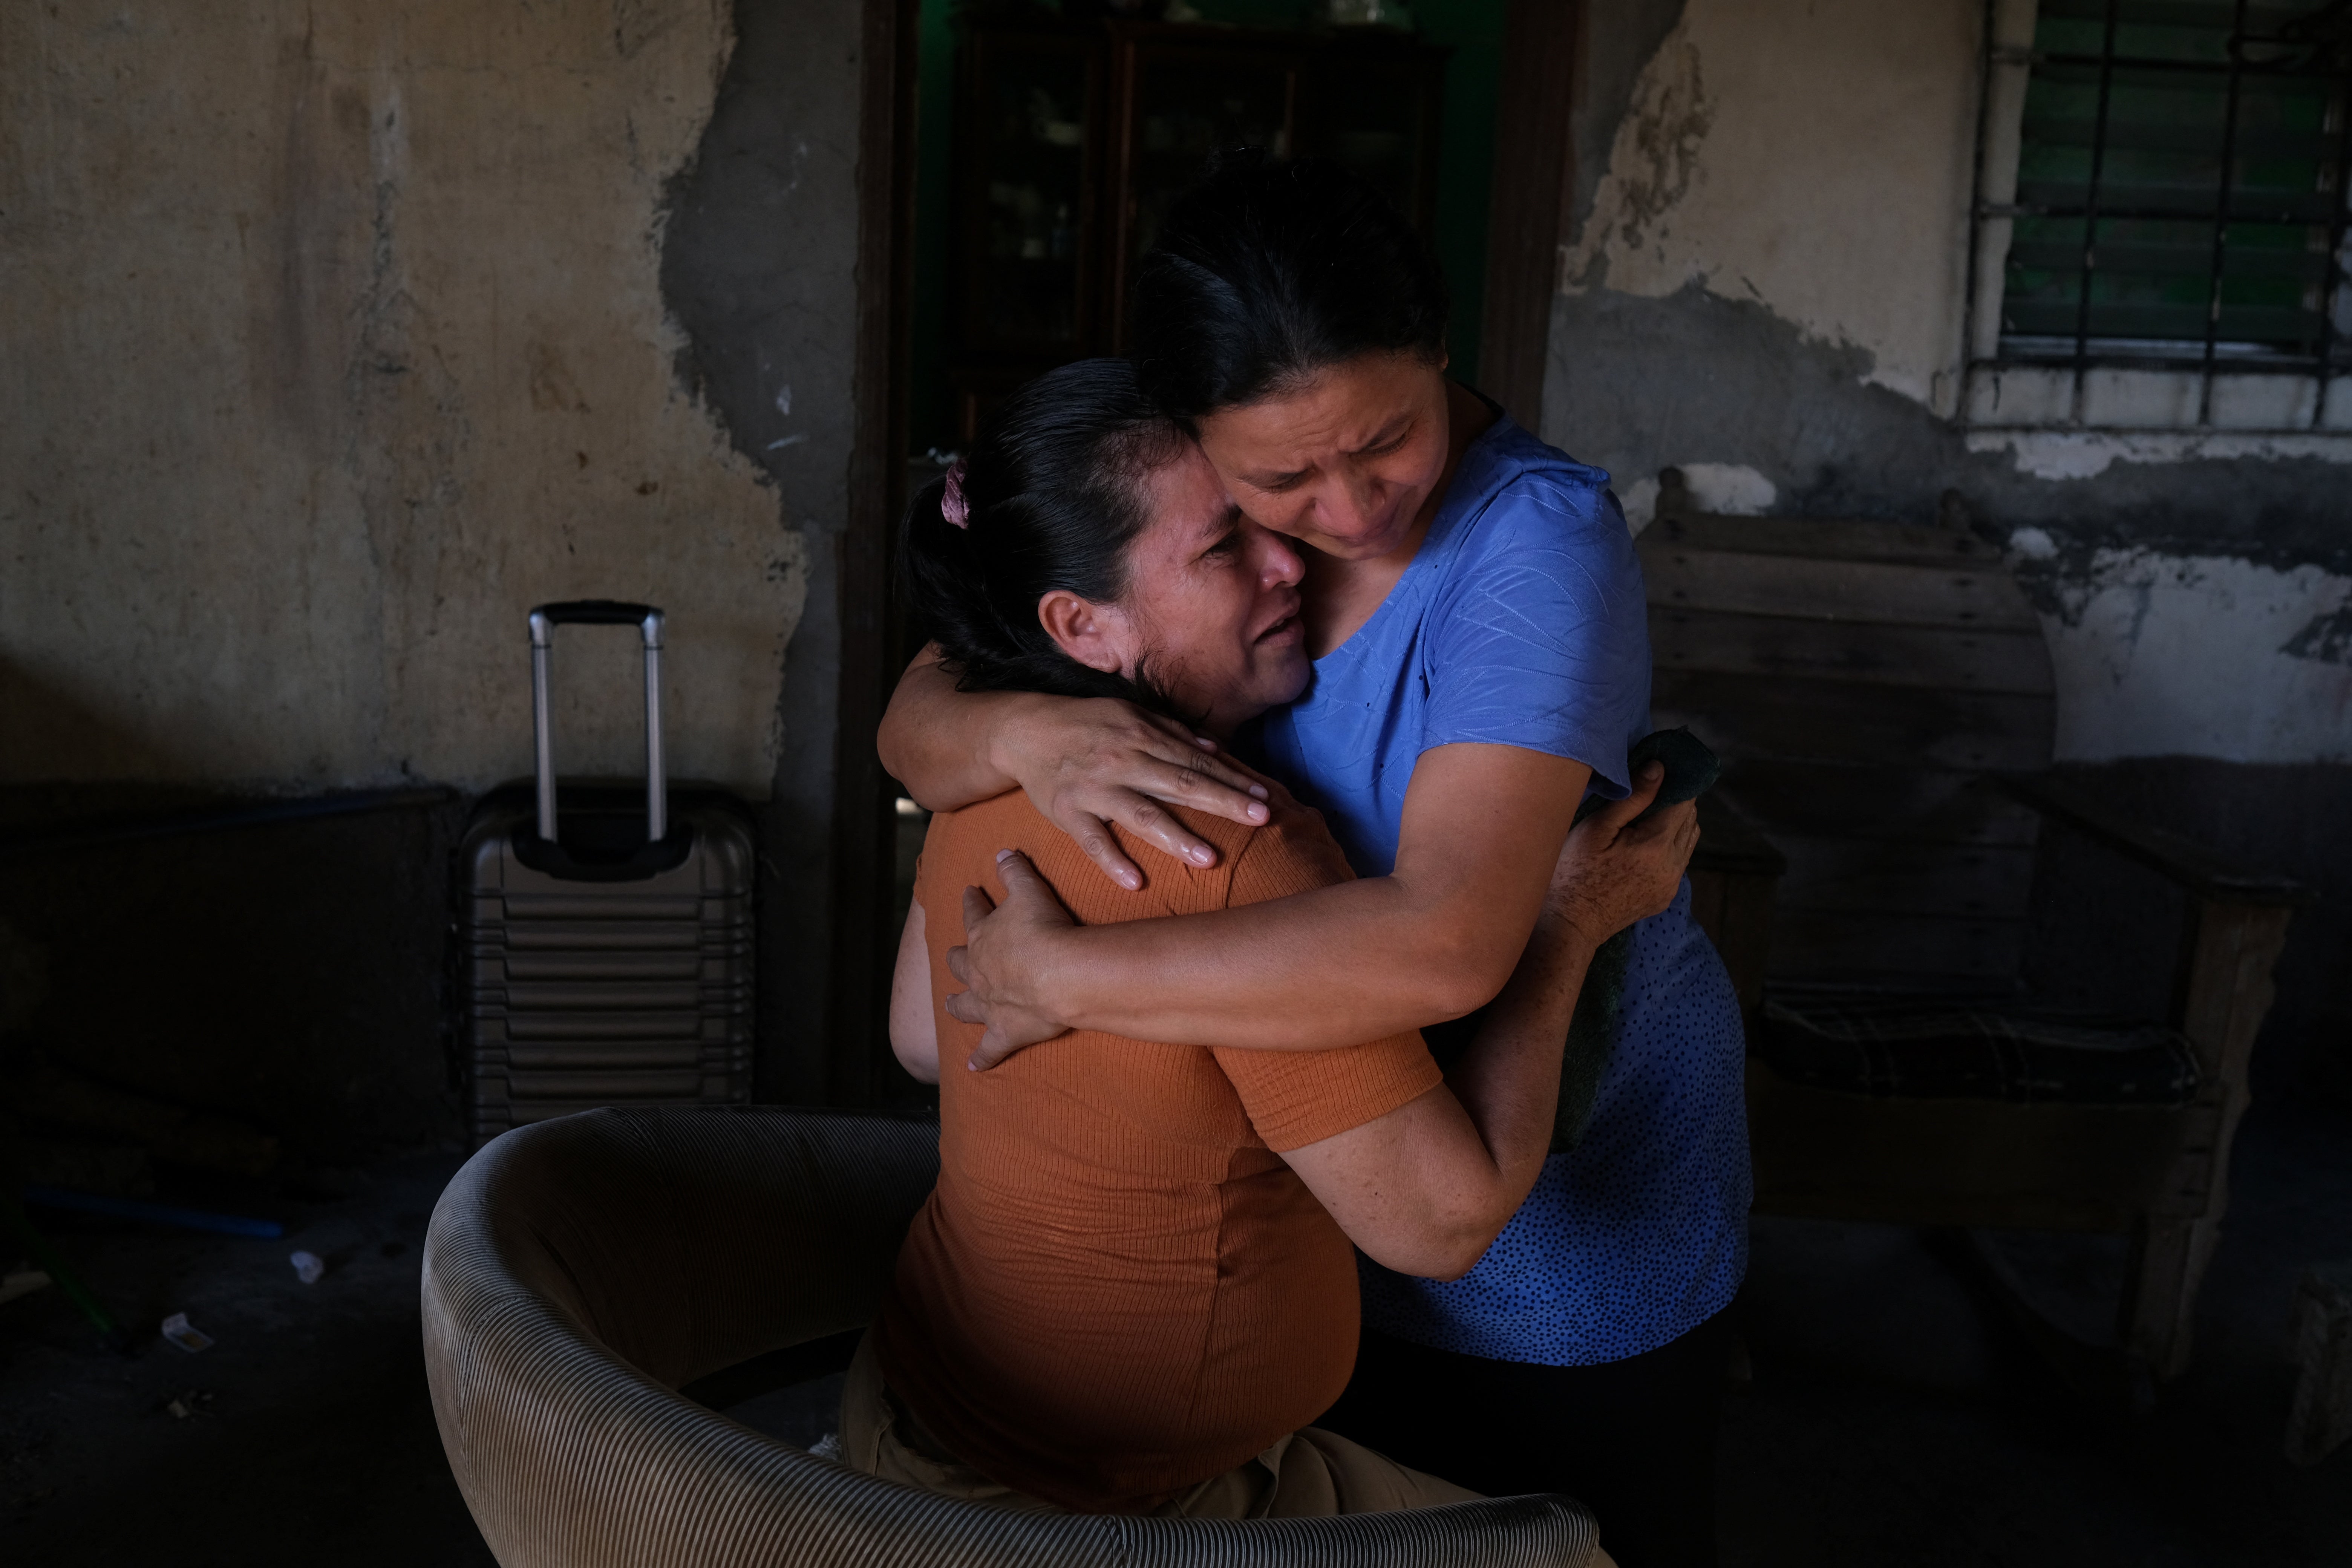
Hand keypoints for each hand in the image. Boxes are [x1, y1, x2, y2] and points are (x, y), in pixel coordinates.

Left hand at [943, 850, 1078, 1069]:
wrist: (1058, 975)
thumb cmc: (1044, 929)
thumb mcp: (1029, 889)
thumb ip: (1014, 870)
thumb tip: (1001, 851)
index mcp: (983, 936)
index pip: (973, 914)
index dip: (972, 902)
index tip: (970, 892)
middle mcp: (978, 972)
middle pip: (960, 963)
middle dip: (956, 958)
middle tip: (952, 955)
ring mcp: (988, 1004)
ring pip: (965, 1005)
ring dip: (957, 1005)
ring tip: (950, 1005)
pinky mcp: (1003, 1033)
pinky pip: (989, 1050)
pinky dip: (982, 1058)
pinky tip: (974, 1068)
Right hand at [995, 697, 1270, 890]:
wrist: (1025, 730)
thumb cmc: (1087, 724)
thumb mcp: (1130, 714)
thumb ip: (1173, 732)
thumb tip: (1216, 749)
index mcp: (1142, 735)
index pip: (1195, 761)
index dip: (1232, 779)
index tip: (1265, 797)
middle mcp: (1122, 759)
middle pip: (1180, 783)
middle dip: (1222, 802)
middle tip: (1261, 819)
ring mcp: (1094, 788)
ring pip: (1141, 814)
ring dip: (1176, 837)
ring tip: (1209, 860)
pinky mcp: (1068, 811)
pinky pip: (1092, 840)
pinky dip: (1112, 861)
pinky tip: (1135, 882)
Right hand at [1542, 762, 1701, 950]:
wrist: (1568, 924)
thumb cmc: (1573, 872)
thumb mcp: (1596, 828)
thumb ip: (1632, 798)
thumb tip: (1659, 769)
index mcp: (1656, 845)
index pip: (1684, 802)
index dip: (1675, 782)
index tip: (1661, 771)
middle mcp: (1672, 867)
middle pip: (1690, 820)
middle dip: (1674, 801)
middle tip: (1648, 792)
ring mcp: (1671, 885)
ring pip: (1688, 840)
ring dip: (1674, 824)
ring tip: (1644, 818)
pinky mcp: (1665, 897)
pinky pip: (1678, 862)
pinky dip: (1668, 847)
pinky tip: (1641, 846)